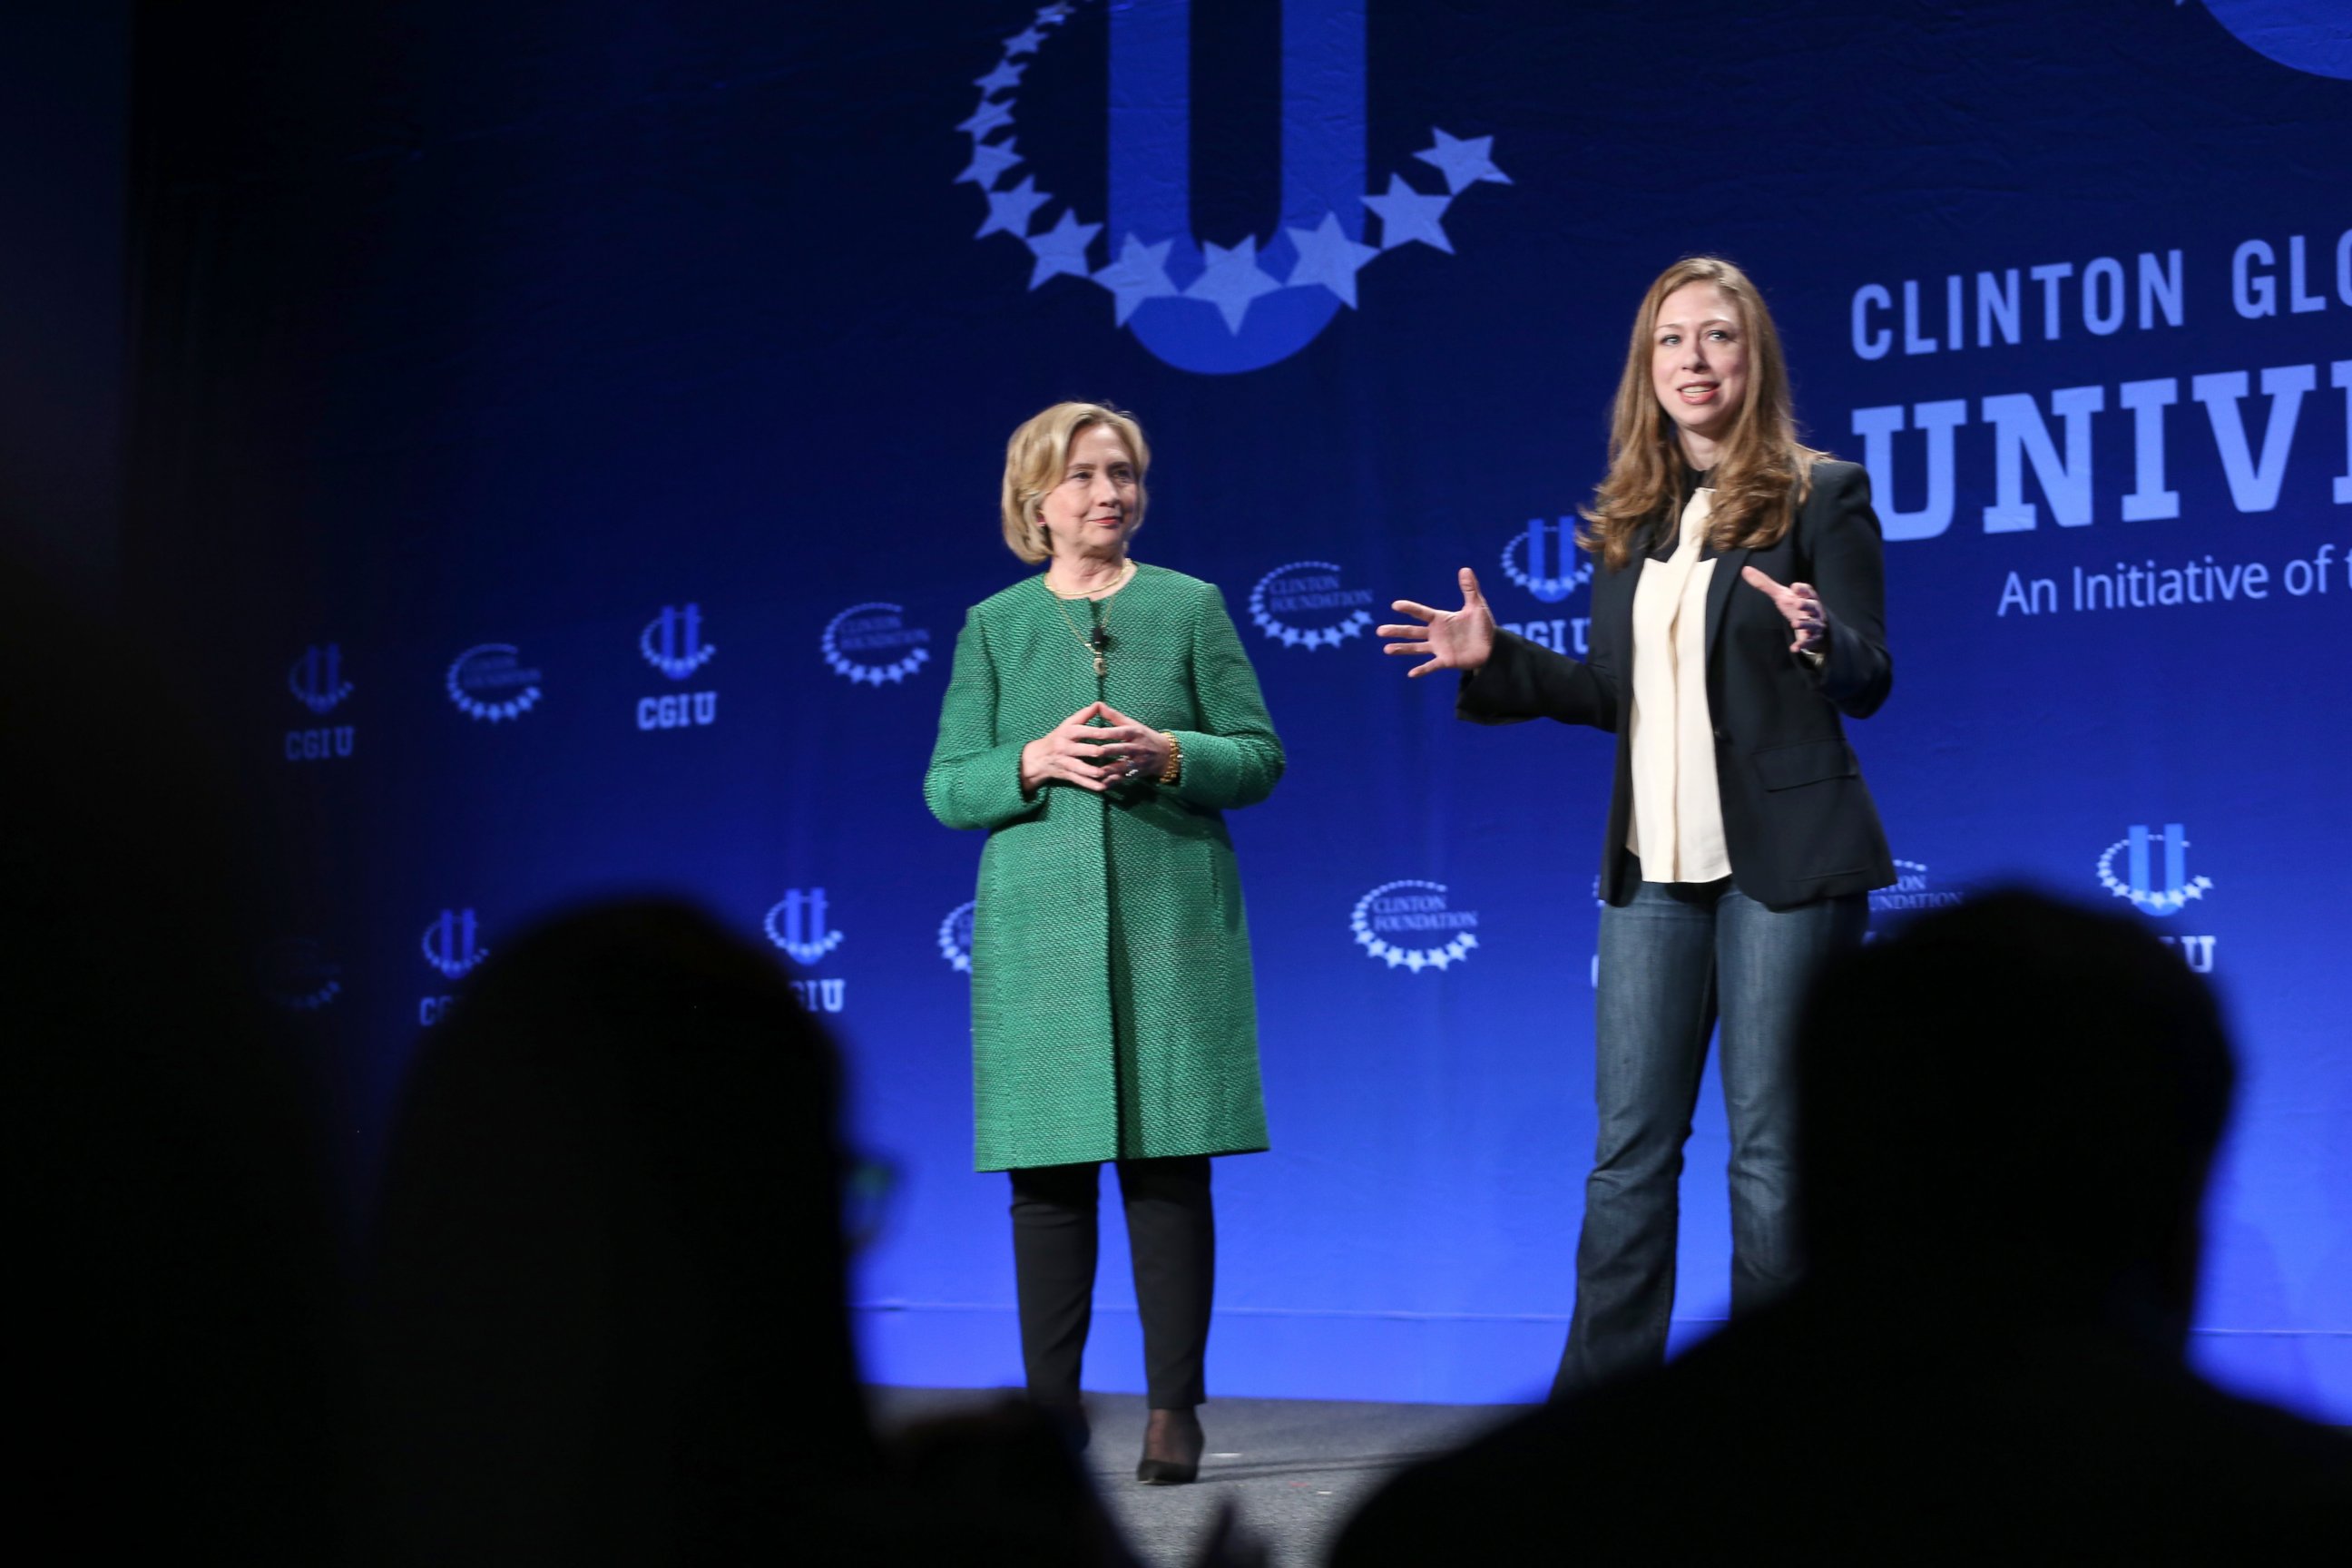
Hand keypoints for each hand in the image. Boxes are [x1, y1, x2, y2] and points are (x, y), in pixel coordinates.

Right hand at [1020, 702, 1116, 792]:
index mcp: (1068, 733)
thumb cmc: (1058, 737)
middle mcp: (1065, 747)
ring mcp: (1065, 762)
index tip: (1112, 733)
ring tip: (1106, 772)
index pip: (1083, 731)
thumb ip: (1084, 715)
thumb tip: (1099, 703)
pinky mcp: (1067, 774)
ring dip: (1093, 771)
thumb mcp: (1068, 724)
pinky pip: (1079, 781)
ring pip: (1080, 767)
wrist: (1038, 757)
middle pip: (1082, 749)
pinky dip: (1091, 785)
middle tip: (1112, 752)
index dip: (1097, 732)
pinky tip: (1102, 787)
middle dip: (1096, 752)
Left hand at [1088, 703, 1169, 782]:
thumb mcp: (1132, 724)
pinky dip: (1112, 782)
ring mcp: (1138, 762)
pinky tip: (1100, 784)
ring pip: (1121, 766)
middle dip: (1106, 752)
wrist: (1165, 754)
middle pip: (1120, 749)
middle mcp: (1137, 747)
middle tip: (1090, 752)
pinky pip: (1122, 778)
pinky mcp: (1136, 773)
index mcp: (1135, 733)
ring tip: (1093, 771)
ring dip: (1107, 769)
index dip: (1107, 733)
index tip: (1094, 733)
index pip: (1120, 732)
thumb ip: (1114, 716)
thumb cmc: (1144, 736)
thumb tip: (1098, 704)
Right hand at [1378, 567, 1496, 677]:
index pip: (1421, 613)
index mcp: (1440, 619)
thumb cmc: (1482, 626)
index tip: (1395, 605)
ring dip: (1402, 649)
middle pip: (1412, 632)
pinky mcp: (1446, 661)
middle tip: (1380, 631)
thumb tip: (1465, 569)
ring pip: (1416, 648)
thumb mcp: (1477, 605)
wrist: (1491, 647)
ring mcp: (1439, 648)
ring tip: (1387, 649)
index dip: (1409, 609)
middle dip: (1396, 631)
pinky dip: (1422, 670)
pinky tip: (1411, 673)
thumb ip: (1469, 589)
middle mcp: (1435, 634)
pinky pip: (1432, 666)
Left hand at [1741, 566, 1827, 656]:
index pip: (1807, 590)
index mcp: (1806, 597)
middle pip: (1812, 605)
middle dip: (1806, 604)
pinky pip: (1809, 641)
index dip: (1801, 589)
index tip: (1794, 587)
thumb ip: (1765, 584)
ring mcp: (1815, 624)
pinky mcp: (1813, 638)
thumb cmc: (1795, 606)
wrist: (1813, 626)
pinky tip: (1794, 648)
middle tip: (1797, 604)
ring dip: (1804, 624)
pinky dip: (1802, 644)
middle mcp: (1813, 610)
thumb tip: (1745, 570)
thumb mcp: (1781, 596)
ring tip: (1794, 624)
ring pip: (1813, 624)